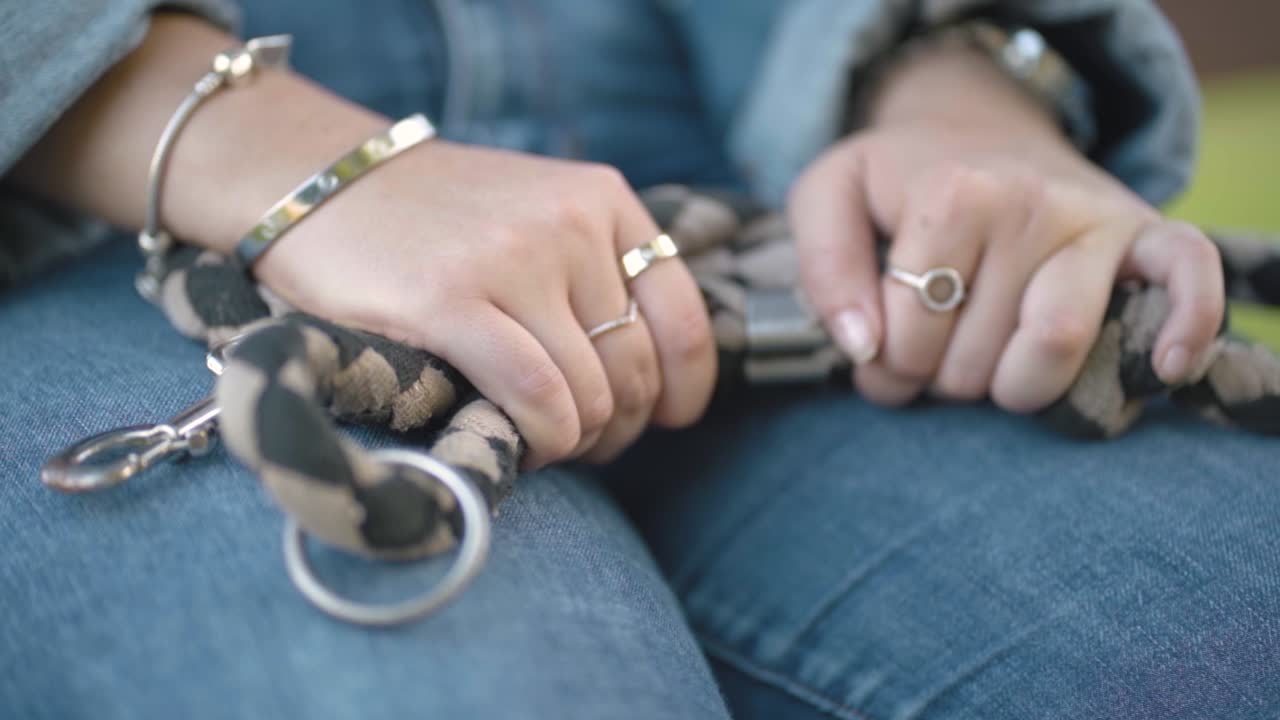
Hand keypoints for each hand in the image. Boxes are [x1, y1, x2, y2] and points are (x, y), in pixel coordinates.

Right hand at [256, 141, 716, 467]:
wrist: (317, 179)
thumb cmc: (435, 219)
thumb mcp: (538, 213)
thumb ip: (598, 272)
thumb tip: (653, 380)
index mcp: (602, 199)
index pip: (684, 316)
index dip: (685, 388)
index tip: (668, 419)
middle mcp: (569, 223)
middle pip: (635, 369)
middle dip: (617, 426)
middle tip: (581, 440)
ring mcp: (512, 259)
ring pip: (590, 392)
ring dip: (577, 441)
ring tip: (545, 442)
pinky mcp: (449, 300)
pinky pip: (536, 396)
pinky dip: (543, 439)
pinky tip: (526, 445)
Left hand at [789, 44, 1222, 411]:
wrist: (975, 126)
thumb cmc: (897, 181)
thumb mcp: (830, 198)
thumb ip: (824, 267)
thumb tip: (863, 345)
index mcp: (953, 194)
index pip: (911, 338)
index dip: (887, 366)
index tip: (882, 351)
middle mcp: (1031, 203)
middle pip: (976, 361)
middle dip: (944, 378)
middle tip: (935, 348)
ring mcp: (1096, 220)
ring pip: (1056, 350)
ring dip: (1012, 385)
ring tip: (987, 358)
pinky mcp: (1149, 235)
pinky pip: (1189, 281)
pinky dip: (1185, 328)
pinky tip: (1162, 365)